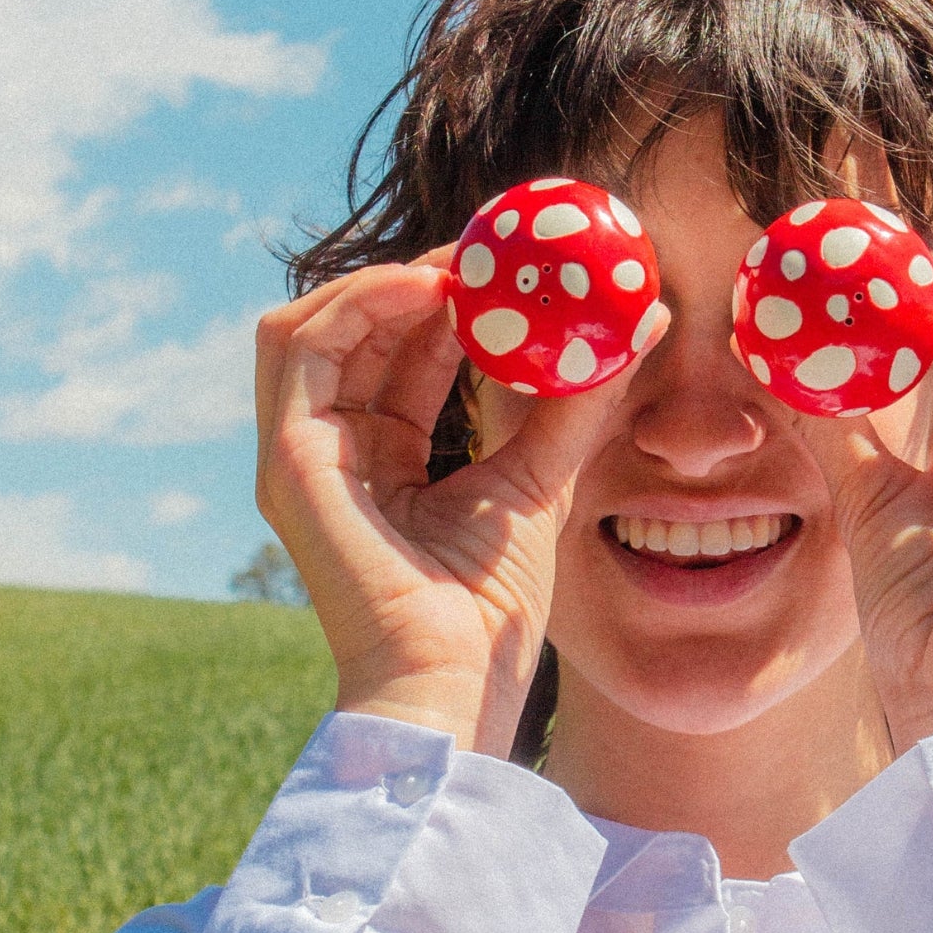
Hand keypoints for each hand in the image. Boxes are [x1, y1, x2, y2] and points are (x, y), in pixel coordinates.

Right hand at [254, 254, 644, 754]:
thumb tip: (645, 319)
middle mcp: (331, 453)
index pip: (401, 356)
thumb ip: (579, 399)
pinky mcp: (287, 459)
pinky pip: (299, 347)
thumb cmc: (492, 610)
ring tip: (460, 267)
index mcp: (380, 462)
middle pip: (355, 332)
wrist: (456, 681)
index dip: (446, 301)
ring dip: (383, 281)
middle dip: (417, 278)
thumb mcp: (544, 478)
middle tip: (488, 250)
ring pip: (312, 325)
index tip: (508, 267)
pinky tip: (428, 290)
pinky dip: (357, 303)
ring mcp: (300, 456)